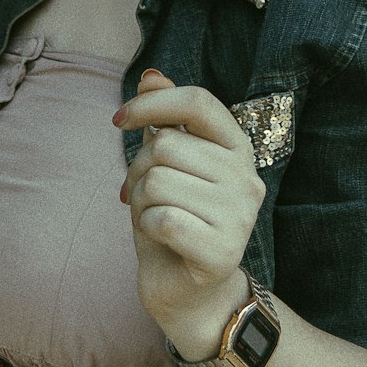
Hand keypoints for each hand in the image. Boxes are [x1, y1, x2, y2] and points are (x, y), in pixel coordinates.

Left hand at [115, 68, 264, 357]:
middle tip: (146, 196)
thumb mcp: (166, 165)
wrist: (188, 292)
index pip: (198, 102)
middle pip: (166, 146)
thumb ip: (165, 120)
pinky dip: (146, 228)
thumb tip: (152, 74)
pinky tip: (161, 239)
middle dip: (140, 170)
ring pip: (159, 182)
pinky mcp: (223, 251)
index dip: (152, 103)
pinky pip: (162, 219)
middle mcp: (247, 179)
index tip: (119, 120)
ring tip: (157, 218)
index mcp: (238, 149)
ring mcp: (241, 217)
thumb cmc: (175, 220)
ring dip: (142, 202)